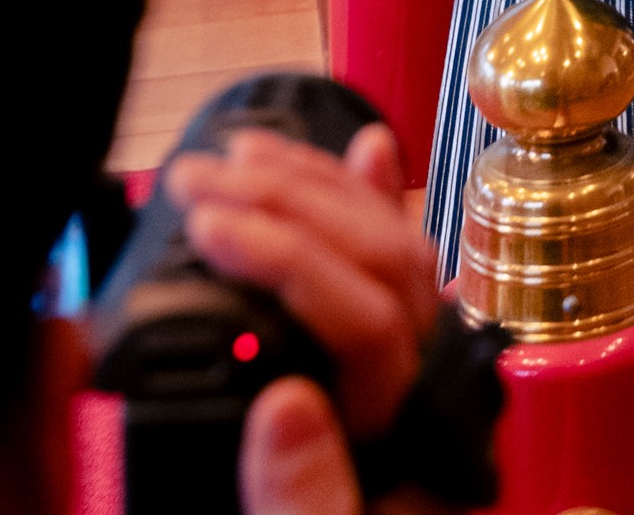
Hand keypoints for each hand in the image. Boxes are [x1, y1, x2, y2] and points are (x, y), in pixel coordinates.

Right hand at [165, 121, 442, 511]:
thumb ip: (307, 501)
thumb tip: (284, 405)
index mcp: (416, 441)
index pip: (371, 318)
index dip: (291, 258)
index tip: (212, 227)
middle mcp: (431, 398)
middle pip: (387, 266)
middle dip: (293, 204)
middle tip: (202, 178)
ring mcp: (421, 385)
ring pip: (396, 254)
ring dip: (321, 192)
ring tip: (249, 153)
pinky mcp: (397, 385)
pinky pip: (398, 276)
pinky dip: (369, 213)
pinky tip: (363, 158)